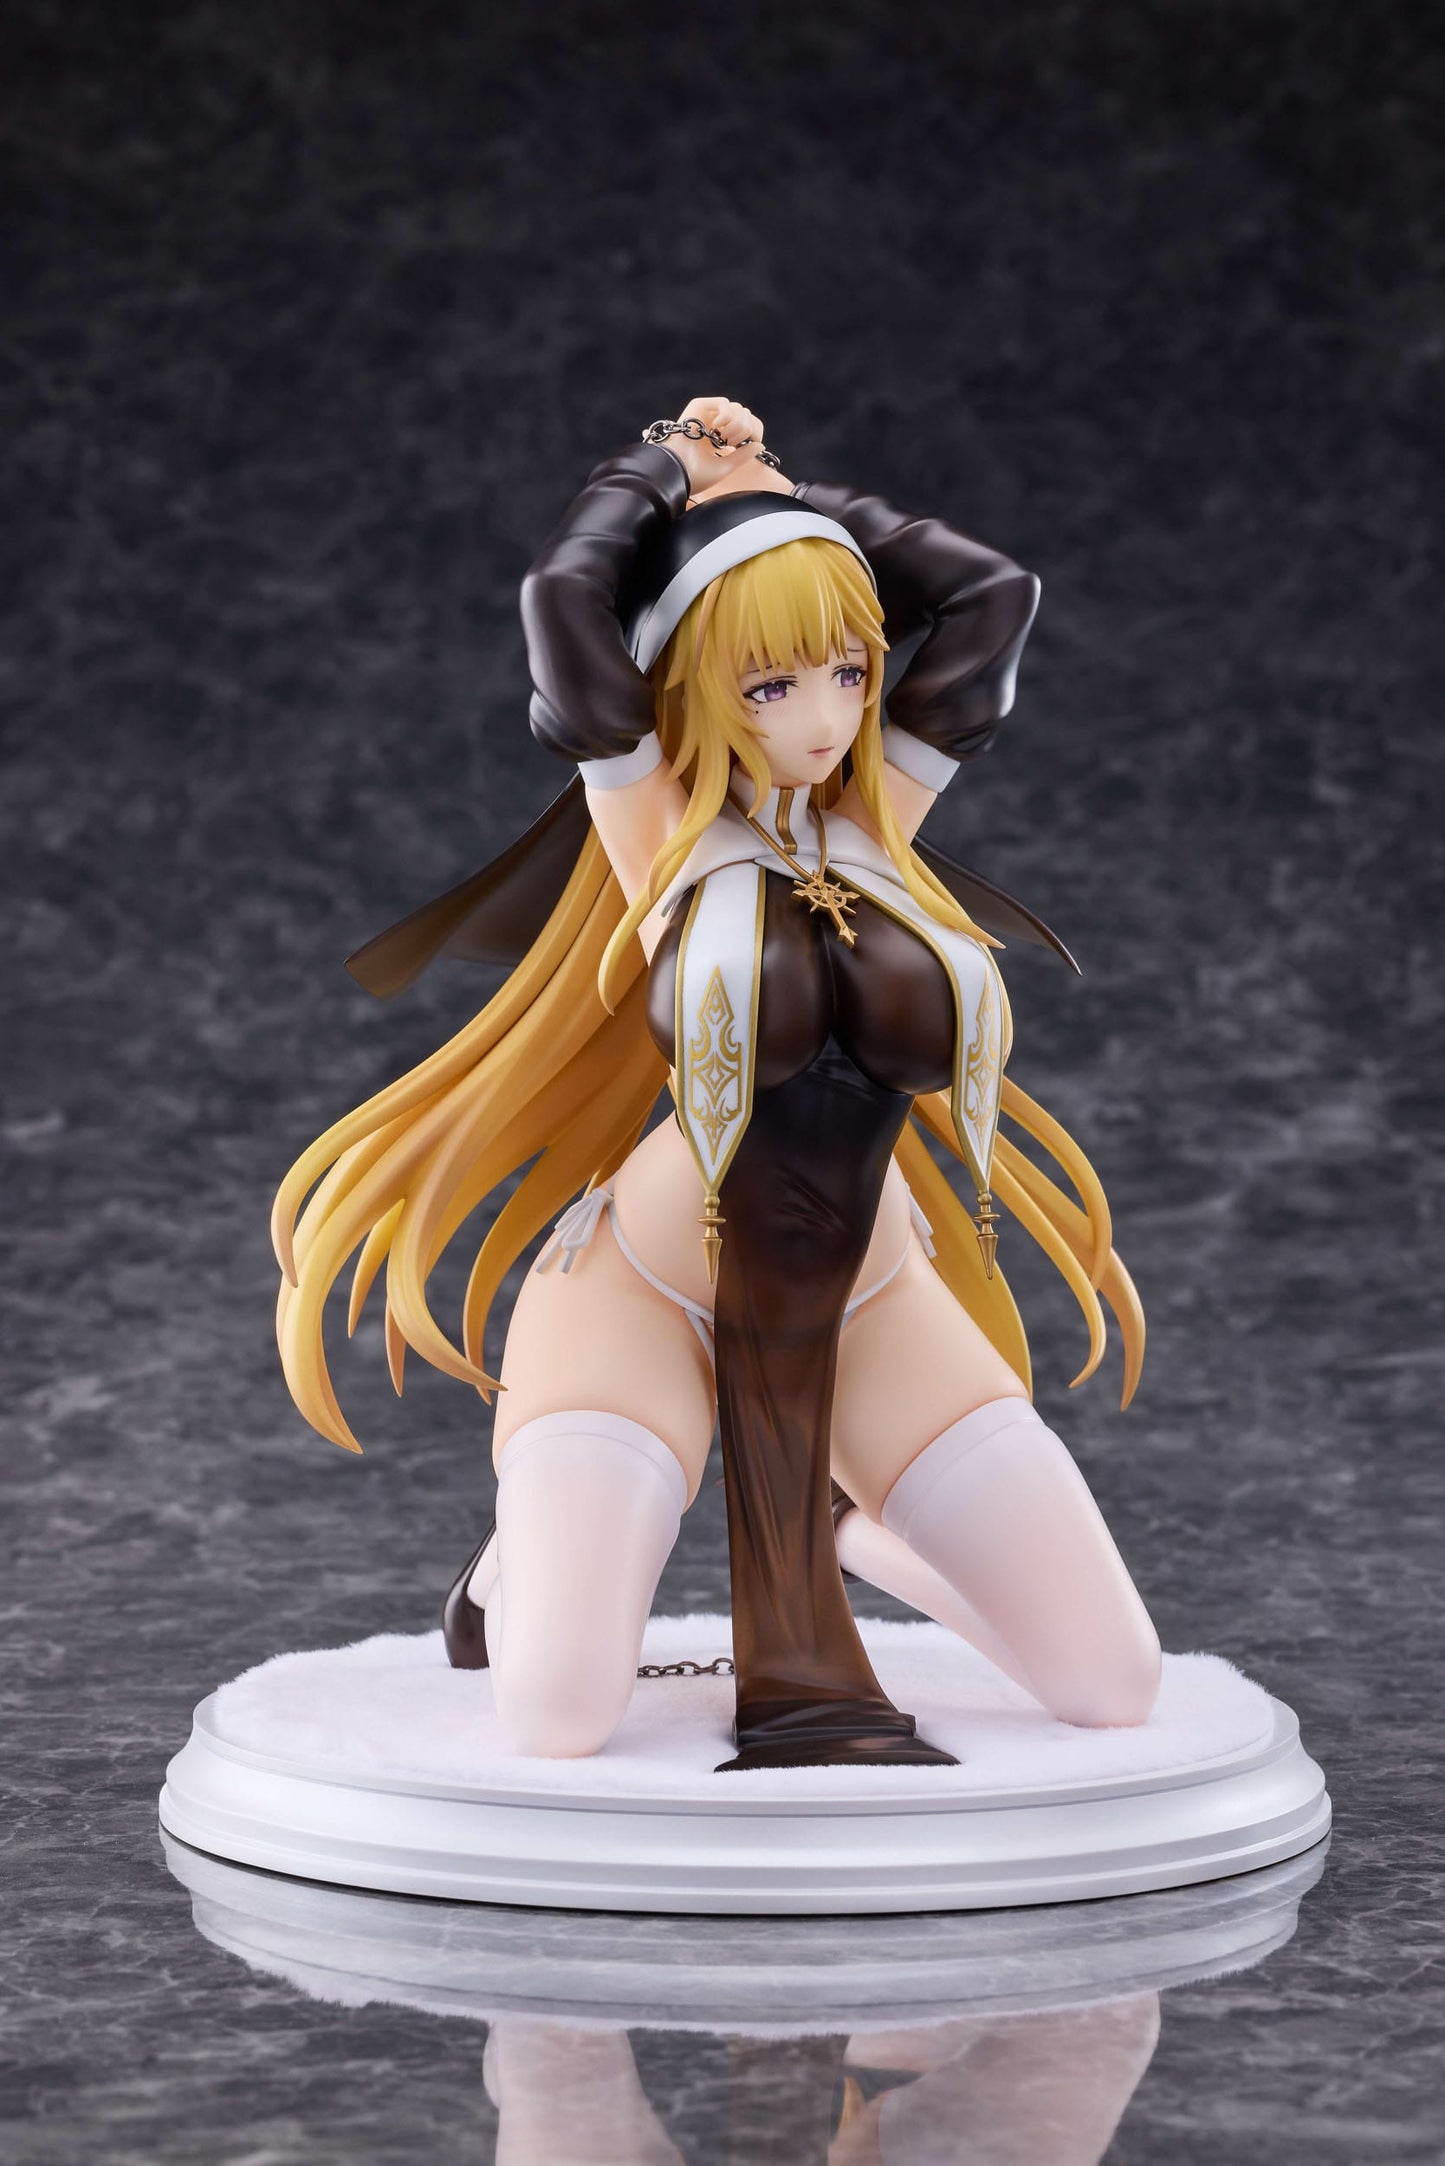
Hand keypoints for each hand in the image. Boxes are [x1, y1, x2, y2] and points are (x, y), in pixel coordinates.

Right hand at [662, 396, 791, 500]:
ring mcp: (706, 415)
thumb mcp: (725, 466)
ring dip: (737, 425)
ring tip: (724, 439)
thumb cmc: (695, 475)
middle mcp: (713, 425)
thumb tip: (760, 444)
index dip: (755, 431)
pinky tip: (717, 429)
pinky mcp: (698, 405)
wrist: (674, 471)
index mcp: (719, 439)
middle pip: (746, 415)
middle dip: (747, 429)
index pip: (747, 426)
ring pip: (738, 408)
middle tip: (733, 443)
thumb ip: (742, 456)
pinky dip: (727, 416)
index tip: (753, 443)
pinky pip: (724, 403)